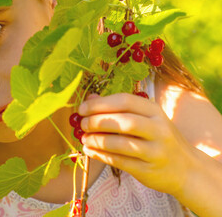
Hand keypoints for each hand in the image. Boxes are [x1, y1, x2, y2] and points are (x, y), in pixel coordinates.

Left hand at [78, 93, 197, 195]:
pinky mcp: (148, 170)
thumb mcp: (146, 119)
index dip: (100, 104)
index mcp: (155, 111)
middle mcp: (158, 129)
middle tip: (82, 124)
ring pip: (120, 144)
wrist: (186, 169)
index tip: (82, 109)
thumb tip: (90, 98)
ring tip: (84, 139)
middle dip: (97, 121)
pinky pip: (120, 161)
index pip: (125, 101)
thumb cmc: (159, 139)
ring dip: (97, 140)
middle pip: (123, 121)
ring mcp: (155, 151)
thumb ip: (119, 108)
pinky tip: (90, 151)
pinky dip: (101, 155)